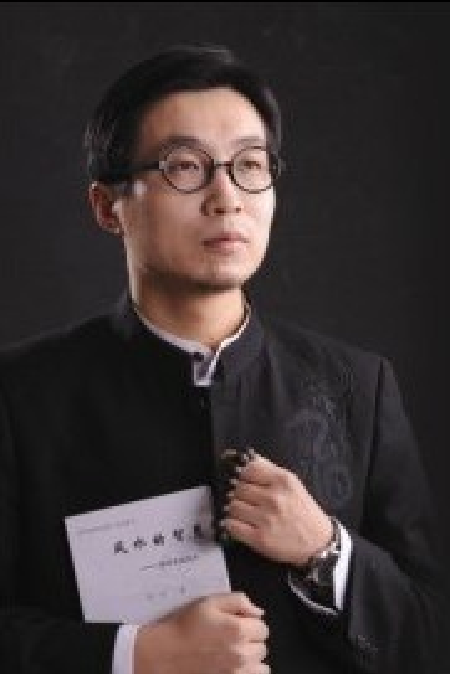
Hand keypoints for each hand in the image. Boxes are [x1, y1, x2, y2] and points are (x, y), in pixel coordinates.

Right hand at [133, 592, 268, 673]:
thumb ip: (238, 601)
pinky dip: (248, 672)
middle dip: (251, 641)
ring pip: (261, 667)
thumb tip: (257, 611)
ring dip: (251, 659)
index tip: (239, 624)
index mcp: (238, 630)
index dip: (251, 623)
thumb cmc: (185, 627)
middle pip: (262, 647)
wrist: (165, 653)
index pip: (263, 628)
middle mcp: (241, 654)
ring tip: (234, 654)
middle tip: (232, 638)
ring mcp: (236, 673)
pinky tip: (234, 666)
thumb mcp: (210, 602)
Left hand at [222, 453, 331, 565]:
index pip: (249, 469)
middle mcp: (274, 498)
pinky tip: (241, 525)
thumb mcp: (293, 485)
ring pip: (233, 506)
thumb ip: (270, 470)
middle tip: (248, 501)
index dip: (244, 476)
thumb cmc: (304, 513)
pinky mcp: (260, 538)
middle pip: (238, 488)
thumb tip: (249, 458)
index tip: (246, 483)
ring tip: (245, 514)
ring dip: (235, 510)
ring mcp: (266, 519)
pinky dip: (233, 525)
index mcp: (283, 481)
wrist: (319, 543)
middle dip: (240, 495)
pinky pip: (232, 525)